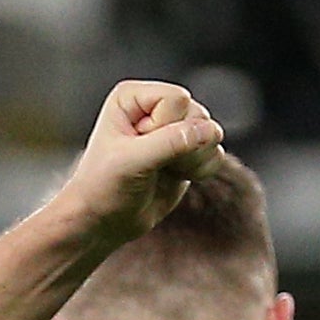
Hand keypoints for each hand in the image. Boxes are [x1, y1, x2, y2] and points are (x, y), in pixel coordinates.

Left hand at [54, 78, 223, 246]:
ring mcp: (175, 128)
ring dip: (192, 159)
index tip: (137, 149)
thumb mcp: (130, 162)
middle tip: (151, 164)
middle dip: (180, 147)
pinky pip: (216, 152)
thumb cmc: (103, 187)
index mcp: (133, 97)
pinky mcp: (189, 150)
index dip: (164, 128)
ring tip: (161, 171)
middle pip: (197, 114)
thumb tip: (210, 131)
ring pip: (211, 133)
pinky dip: (200, 169)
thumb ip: (169, 143)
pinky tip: (174, 176)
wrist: (103, 221)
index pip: (176, 99)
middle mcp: (156, 106)